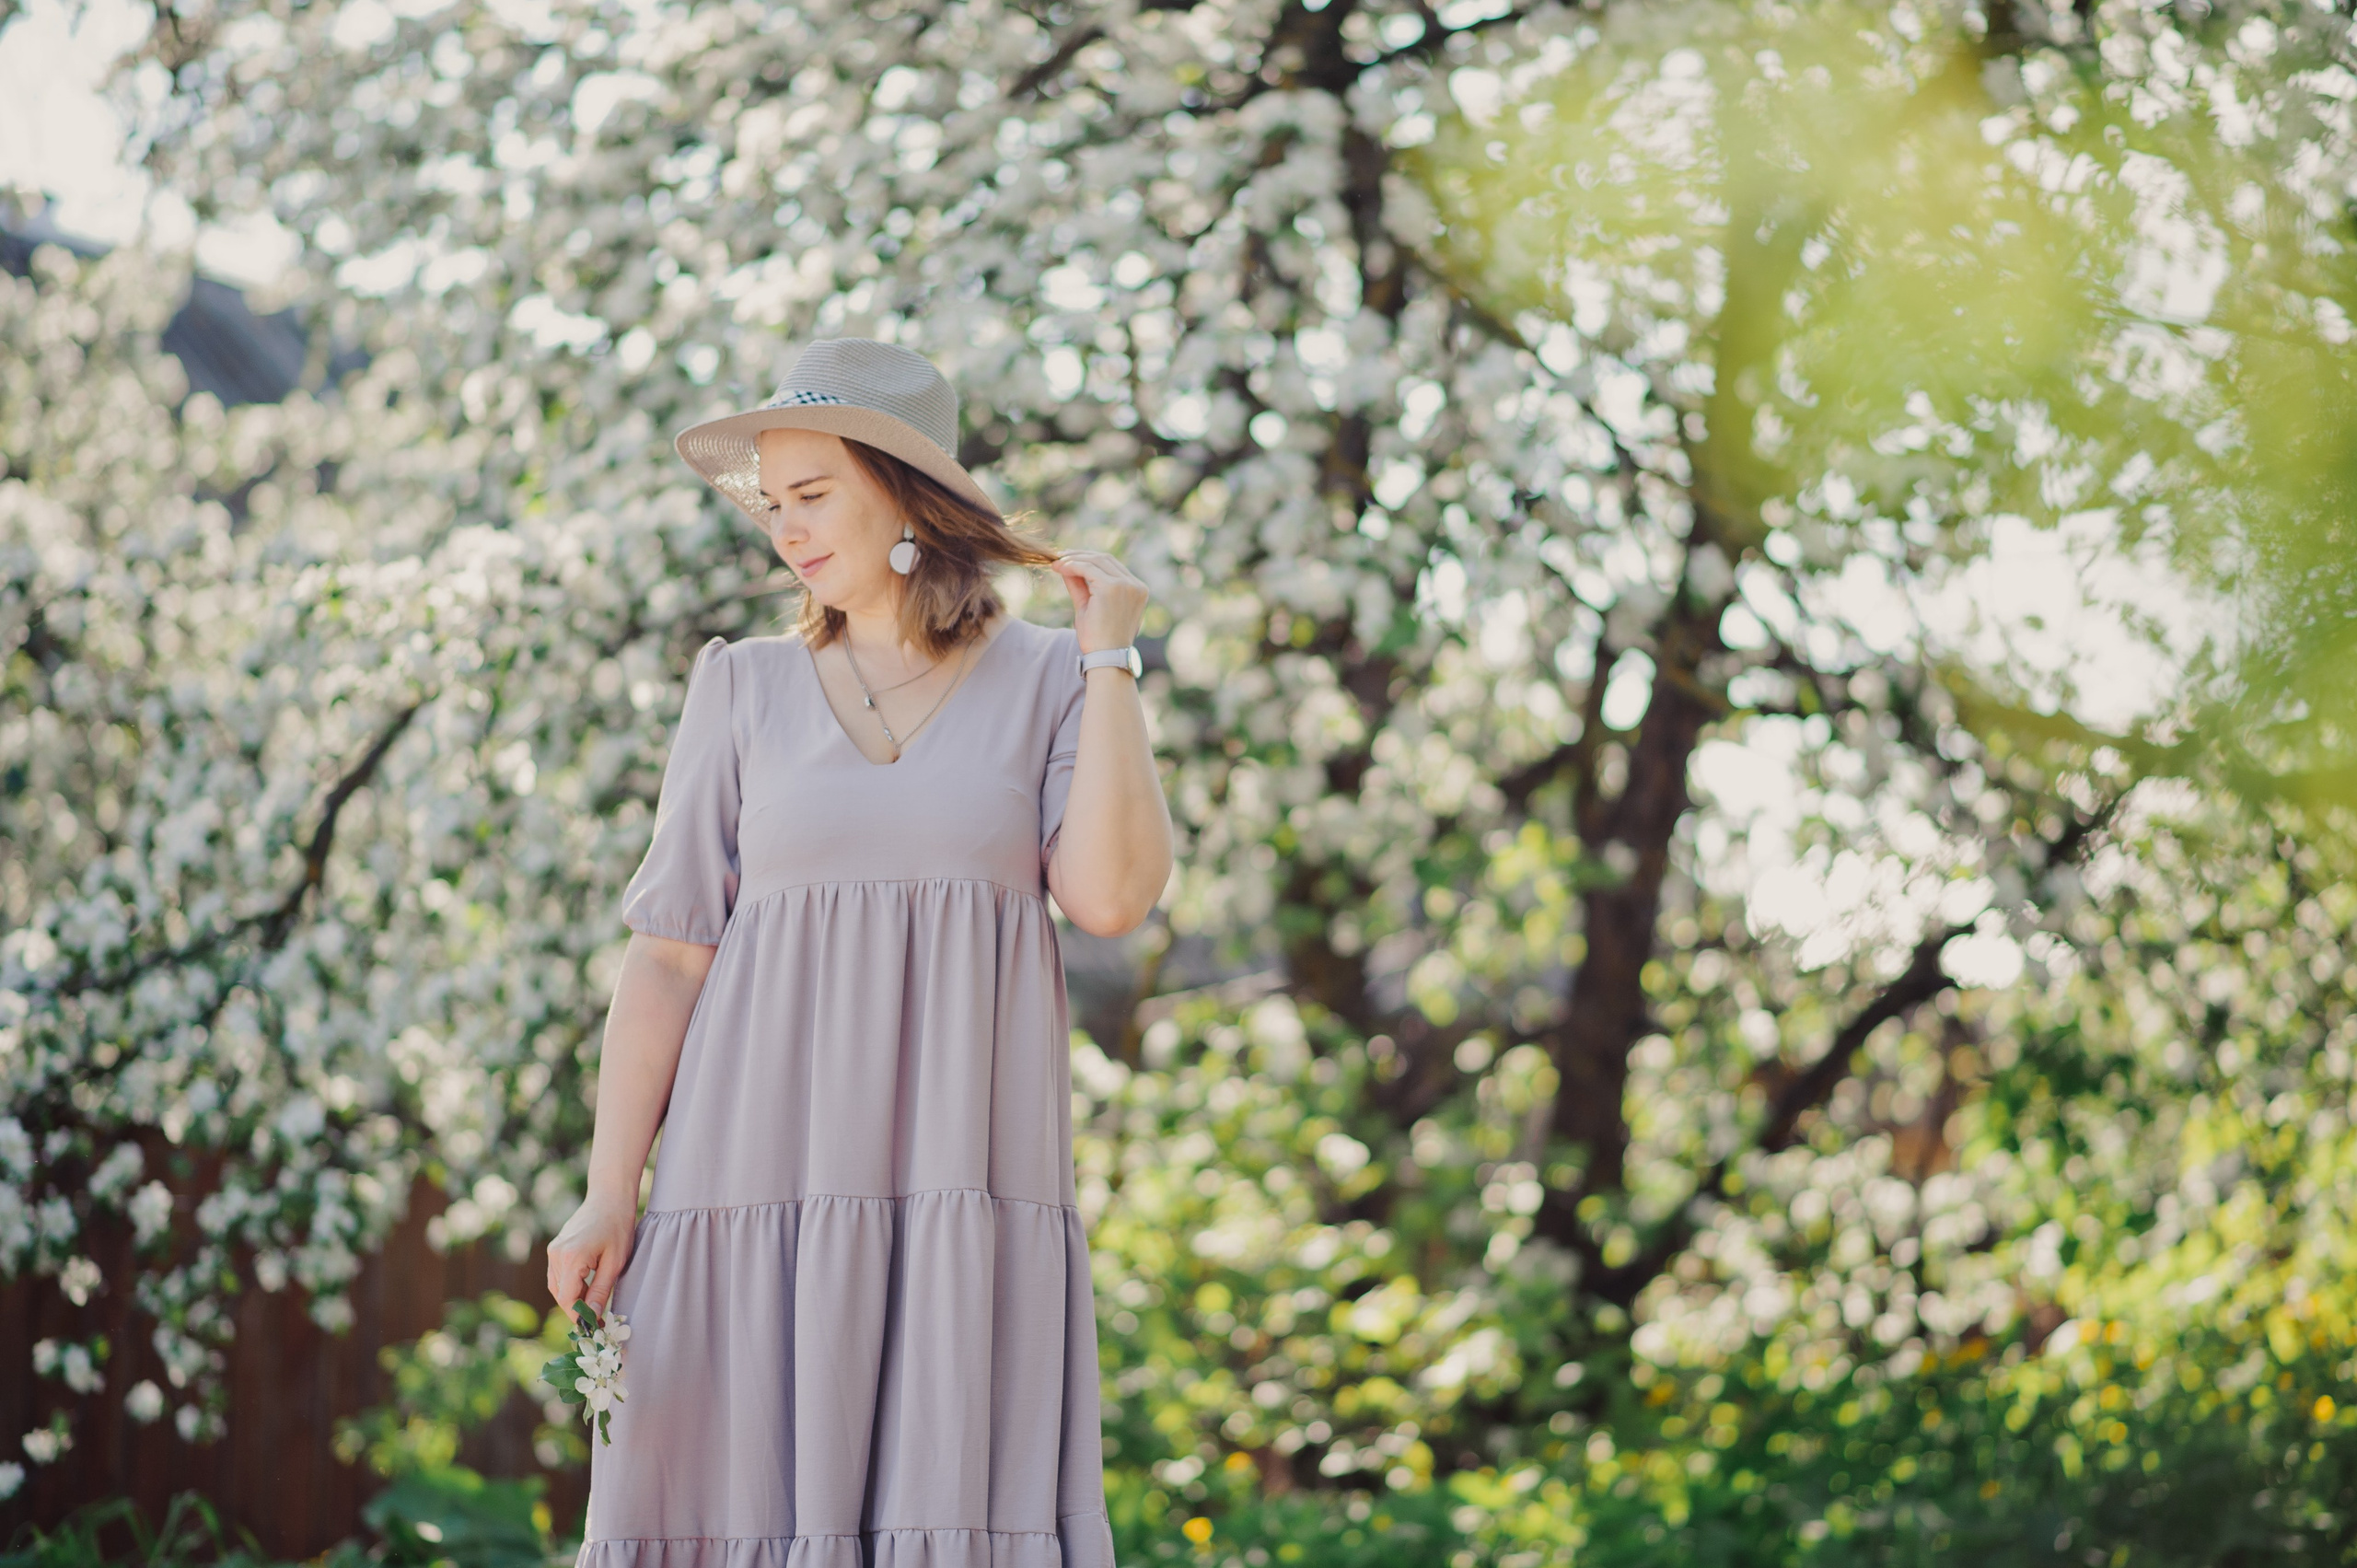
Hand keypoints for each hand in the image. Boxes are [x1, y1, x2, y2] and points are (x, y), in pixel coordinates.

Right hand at [546, 1191, 636, 1314]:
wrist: (609, 1197)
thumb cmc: (618, 1227)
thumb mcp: (615, 1263)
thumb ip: (600, 1291)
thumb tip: (591, 1317)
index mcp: (571, 1258)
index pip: (568, 1299)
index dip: (580, 1316)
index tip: (595, 1326)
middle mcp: (556, 1255)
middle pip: (561, 1295)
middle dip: (577, 1308)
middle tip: (598, 1317)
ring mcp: (553, 1251)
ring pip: (558, 1286)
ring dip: (573, 1297)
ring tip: (595, 1300)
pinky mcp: (555, 1248)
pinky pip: (558, 1275)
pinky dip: (570, 1285)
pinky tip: (587, 1285)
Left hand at [1049, 550, 1148, 655]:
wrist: (1105, 658)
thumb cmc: (1099, 640)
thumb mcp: (1089, 607)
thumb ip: (1081, 586)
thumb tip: (1067, 567)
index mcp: (1137, 590)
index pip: (1112, 566)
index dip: (1090, 560)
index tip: (1071, 561)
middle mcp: (1135, 585)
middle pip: (1105, 559)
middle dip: (1081, 556)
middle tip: (1060, 557)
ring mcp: (1125, 585)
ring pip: (1096, 560)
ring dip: (1074, 559)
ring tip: (1056, 563)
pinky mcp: (1111, 587)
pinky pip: (1087, 568)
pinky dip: (1072, 565)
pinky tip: (1059, 568)